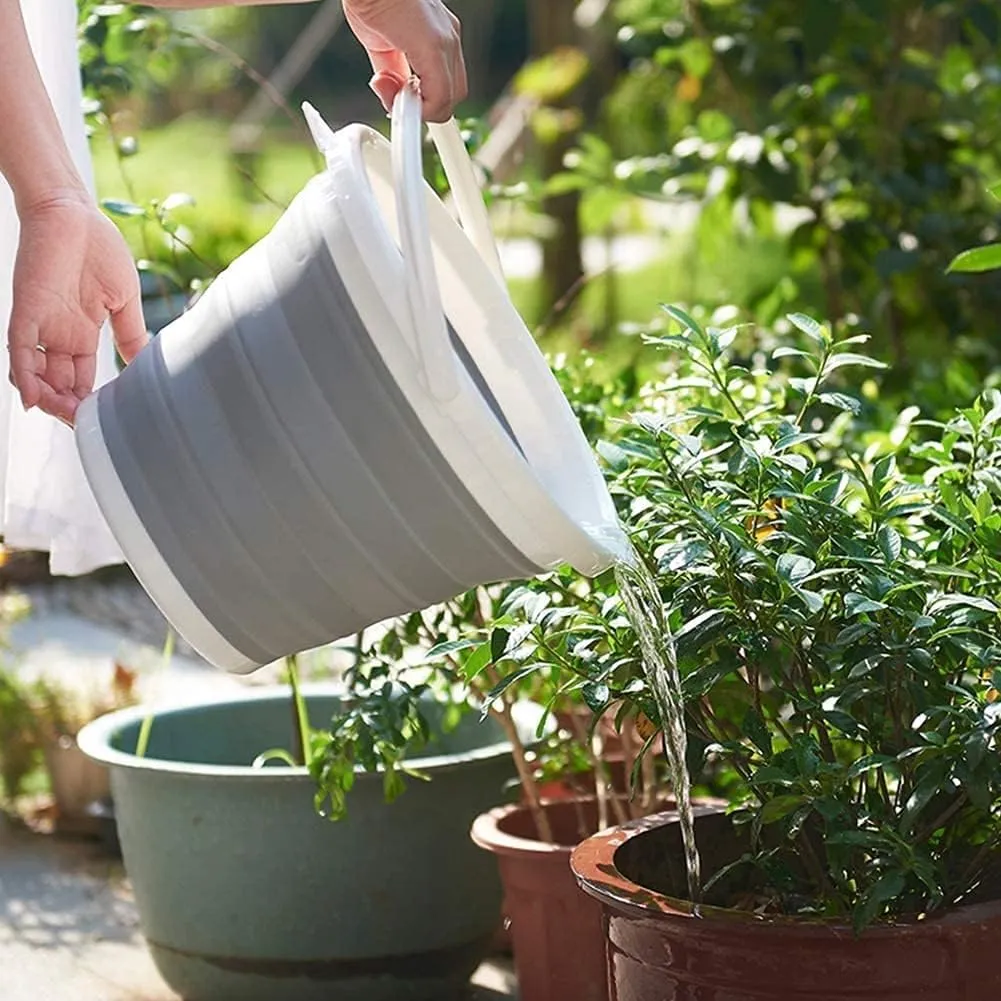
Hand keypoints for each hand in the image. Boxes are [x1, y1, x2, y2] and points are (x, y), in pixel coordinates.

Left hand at [7, 192, 147, 424]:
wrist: (72, 211)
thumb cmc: (99, 248)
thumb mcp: (124, 300)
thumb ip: (131, 334)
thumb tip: (145, 364)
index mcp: (83, 333)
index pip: (82, 379)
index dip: (89, 402)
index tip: (106, 420)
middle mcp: (60, 335)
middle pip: (59, 385)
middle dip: (70, 409)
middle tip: (86, 425)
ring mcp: (41, 325)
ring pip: (37, 376)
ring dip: (49, 401)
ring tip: (67, 416)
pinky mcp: (26, 311)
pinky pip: (19, 352)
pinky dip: (24, 378)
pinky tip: (35, 399)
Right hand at [343, 0, 466, 122]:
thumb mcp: (381, 44)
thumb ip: (392, 71)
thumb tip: (393, 93)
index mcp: (439, 36)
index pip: (445, 84)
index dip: (426, 103)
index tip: (404, 106)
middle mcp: (448, 37)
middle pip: (453, 96)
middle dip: (425, 108)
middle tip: (397, 102)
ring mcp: (445, 40)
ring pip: (448, 100)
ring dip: (420, 109)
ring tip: (393, 97)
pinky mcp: (433, 45)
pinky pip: (439, 97)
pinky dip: (420, 109)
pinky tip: (397, 99)